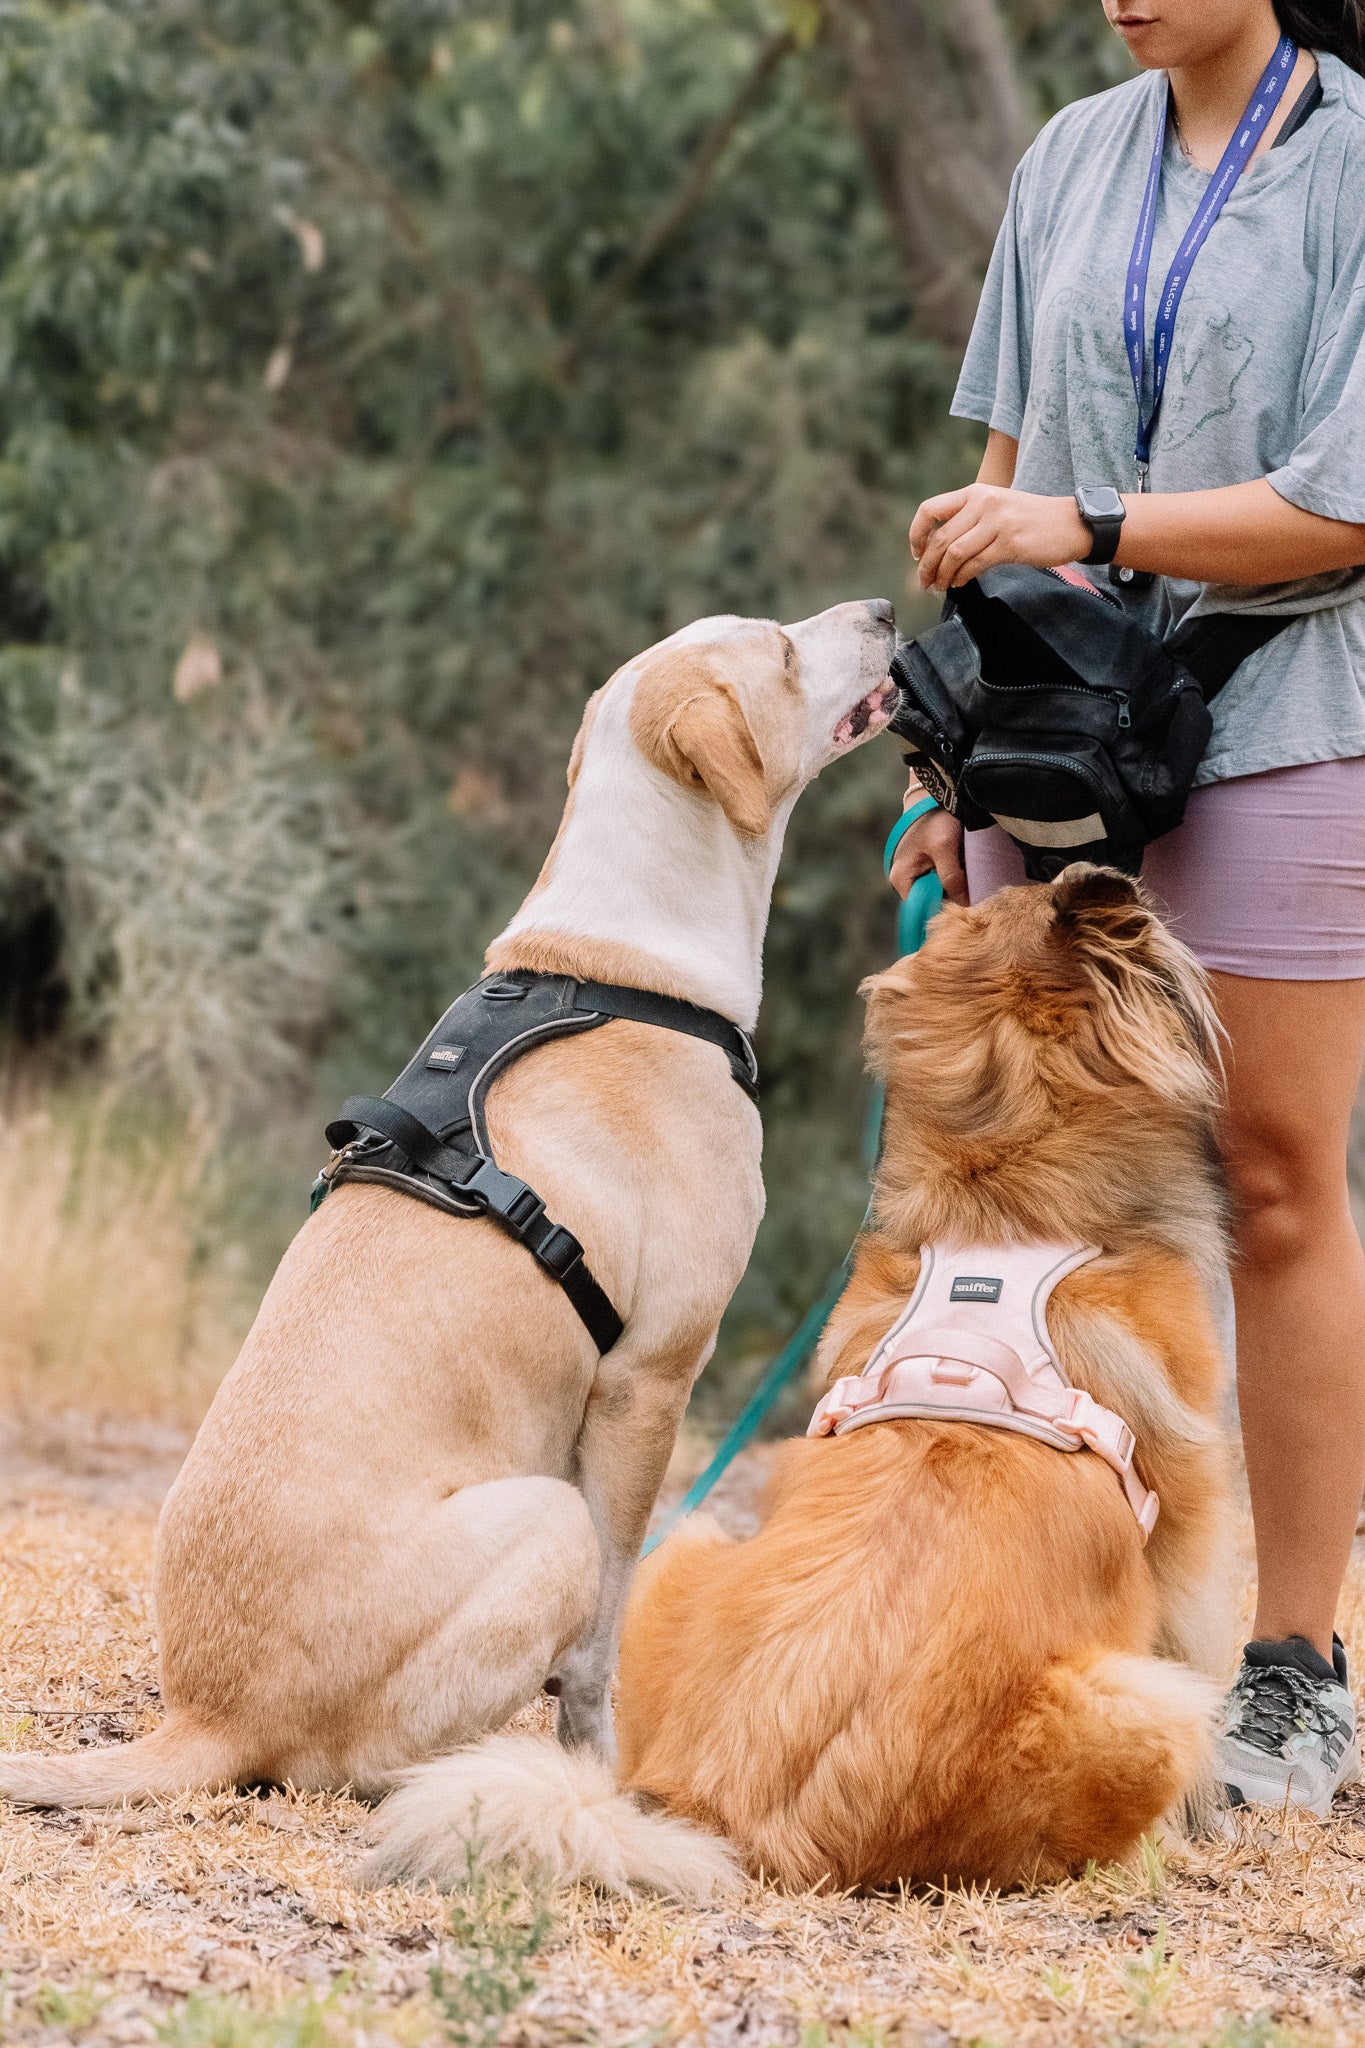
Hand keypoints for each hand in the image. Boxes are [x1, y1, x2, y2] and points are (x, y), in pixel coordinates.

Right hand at [888, 792, 968, 907]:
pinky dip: (954, 877)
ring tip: (967, 873)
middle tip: (971, 887)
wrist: (934, 794)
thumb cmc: (934, 818)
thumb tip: (964, 905)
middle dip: (951, 897)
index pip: (922, 909)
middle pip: (931, 901)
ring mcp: (915, 873)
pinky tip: (963, 868)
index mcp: (901, 879)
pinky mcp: (926, 866)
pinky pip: (941, 881)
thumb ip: (951, 878)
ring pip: (938, 891)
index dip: (943, 909)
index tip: (964, 906)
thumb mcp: (944, 848)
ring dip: (954, 886)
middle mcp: (904, 880)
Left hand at [909, 484, 1090, 592]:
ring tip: (940, 586)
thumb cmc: (1033, 520)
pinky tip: (960, 583)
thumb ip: (970, 521)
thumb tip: (938, 550)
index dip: (917, 534)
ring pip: (955, 553)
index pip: (930, 509)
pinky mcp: (1010, 543)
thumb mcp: (997, 508)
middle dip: (928, 565)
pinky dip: (962, 577)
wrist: (1072, 523)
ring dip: (942, 575)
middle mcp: (984, 503)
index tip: (917, 553)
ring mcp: (997, 522)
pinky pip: (975, 564)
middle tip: (925, 582)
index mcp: (976, 492)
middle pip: (940, 538)